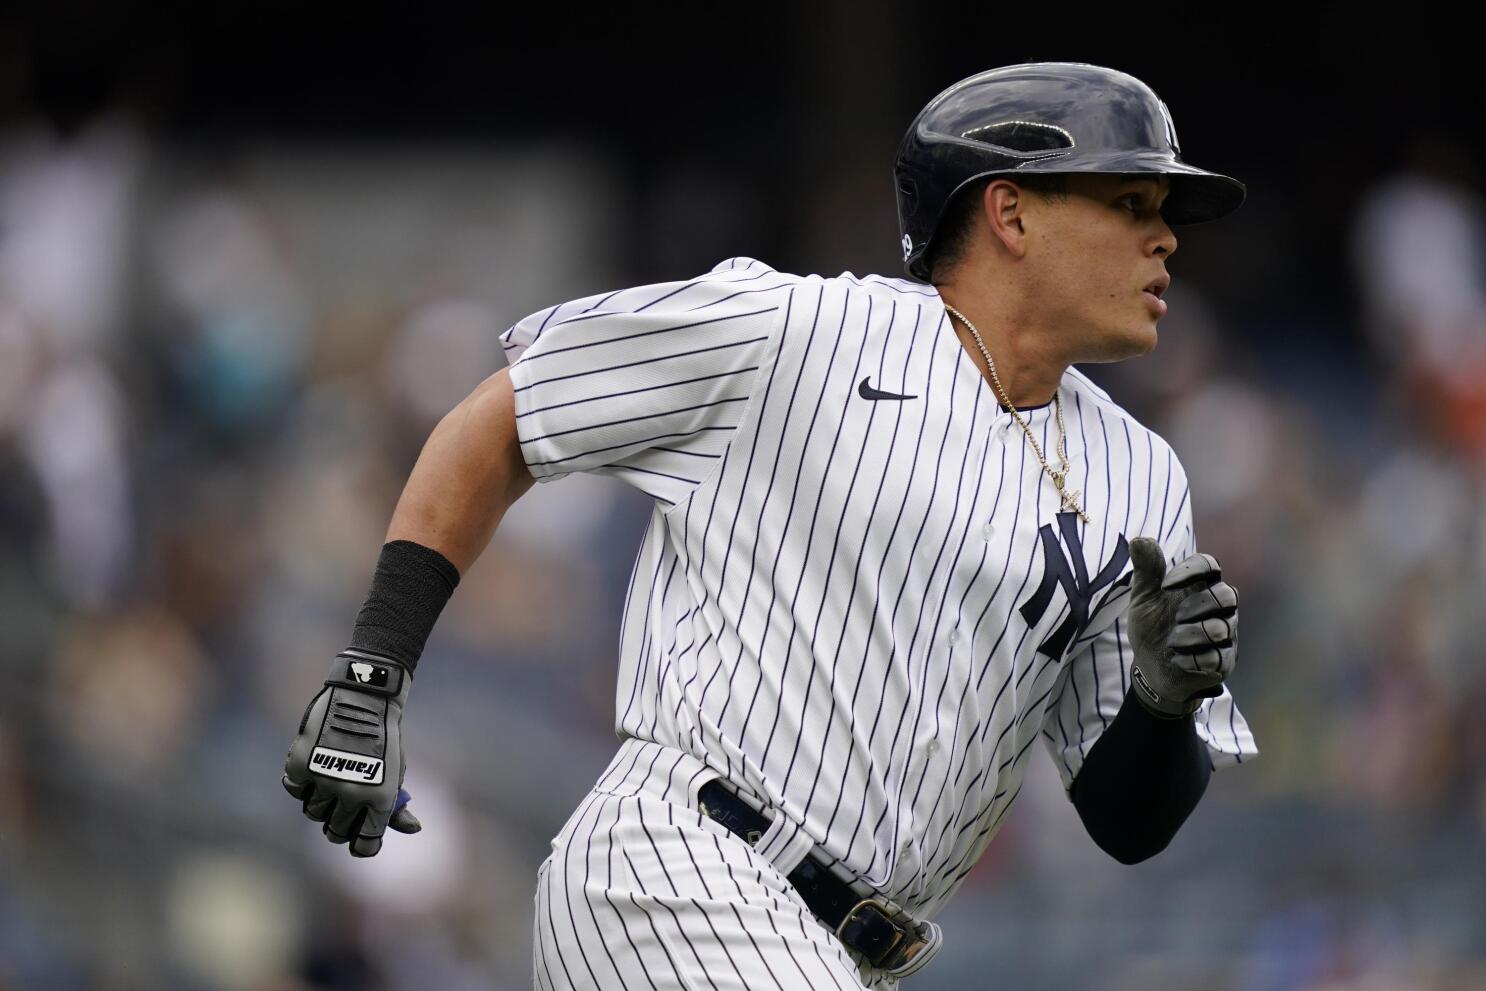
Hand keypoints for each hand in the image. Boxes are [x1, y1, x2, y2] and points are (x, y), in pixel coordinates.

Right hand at [282, 649, 422, 855]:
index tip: (358, 839)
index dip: (361, 845)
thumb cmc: (384, 738)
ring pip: (314, 812)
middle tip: (343, 803)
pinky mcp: (301, 766)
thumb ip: (396, 806)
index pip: (364, 844)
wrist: (365, 697)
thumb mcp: (395, 772)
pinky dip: (302, 781)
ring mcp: (324, 781)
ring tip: (331, 777)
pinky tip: (316, 763)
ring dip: (321, 800)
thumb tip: (413, 829)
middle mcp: (352, 795)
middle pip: (336, 832)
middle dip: (340, 823)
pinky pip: (295, 790)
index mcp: (381, 800)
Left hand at [1126, 538, 1237, 717]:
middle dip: (1199, 605)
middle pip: (1228, 595)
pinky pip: (1218, 657)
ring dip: (1191, 635)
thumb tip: (1139, 539)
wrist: (1150, 668)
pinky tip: (1177, 660)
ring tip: (1172, 642)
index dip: (1192, 570)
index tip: (1166, 585)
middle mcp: (1217, 609)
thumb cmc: (1152, 628)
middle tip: (1176, 616)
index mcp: (1198, 588)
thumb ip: (1146, 572)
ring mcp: (1224, 636)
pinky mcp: (1223, 662)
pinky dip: (1193, 659)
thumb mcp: (1143, 599)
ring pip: (1222, 628)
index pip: (1210, 564)